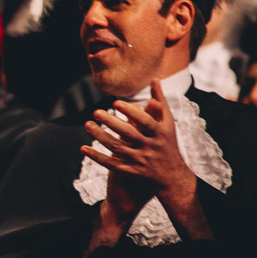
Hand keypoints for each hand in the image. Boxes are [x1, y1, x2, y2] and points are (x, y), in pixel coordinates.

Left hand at [81, 81, 210, 240]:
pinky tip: (84, 148)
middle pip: (129, 135)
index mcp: (160, 134)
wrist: (172, 178)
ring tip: (87, 124)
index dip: (131, 113)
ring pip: (117, 148)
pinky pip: (111, 164)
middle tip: (96, 112)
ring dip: (101, 137)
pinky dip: (97, 157)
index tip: (115, 103)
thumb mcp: (168, 124)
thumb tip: (155, 79)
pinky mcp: (131, 172)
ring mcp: (140, 161)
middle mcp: (150, 147)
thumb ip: (160, 102)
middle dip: (112, 123)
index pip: (145, 122)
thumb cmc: (168, 144)